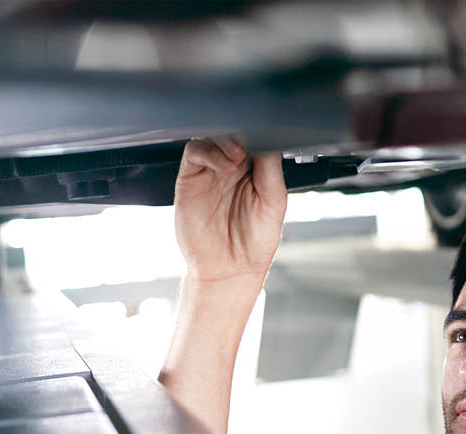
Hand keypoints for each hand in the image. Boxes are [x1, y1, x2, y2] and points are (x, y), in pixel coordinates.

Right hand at [174, 136, 286, 283]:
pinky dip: (210, 152)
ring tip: (239, 157)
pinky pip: (195, 152)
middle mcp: (233, 166)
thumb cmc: (254, 243)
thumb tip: (269, 140)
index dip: (261, 132)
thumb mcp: (274, 203)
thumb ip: (271, 170)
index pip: (257, 136)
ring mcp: (211, 171)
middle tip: (251, 143)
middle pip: (233, 131)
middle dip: (242, 132)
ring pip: (213, 136)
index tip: (267, 134)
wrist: (227, 270)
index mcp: (256, 169)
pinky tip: (225, 166)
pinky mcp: (190, 178)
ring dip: (227, 140)